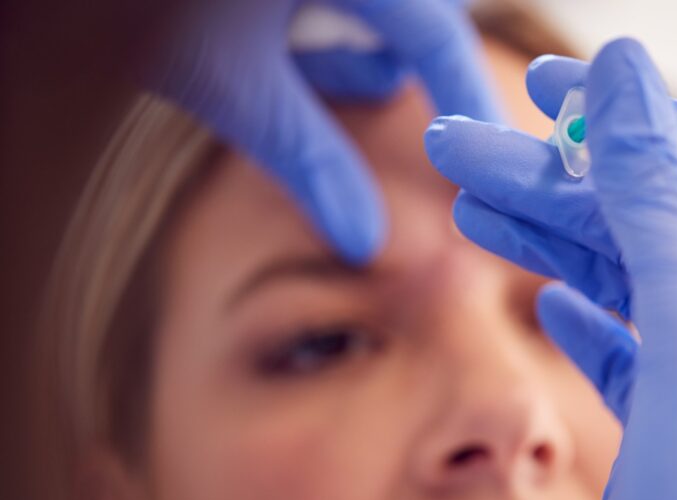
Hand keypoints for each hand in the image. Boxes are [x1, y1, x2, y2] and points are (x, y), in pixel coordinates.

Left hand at [152, 0, 501, 262]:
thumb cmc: (120, 2)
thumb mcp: (226, 80)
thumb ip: (304, 157)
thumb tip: (365, 239)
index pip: (435, 30)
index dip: (470, 97)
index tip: (495, 151)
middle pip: (411, 14)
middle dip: (426, 69)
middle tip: (441, 132)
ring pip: (367, 8)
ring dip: (371, 47)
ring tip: (372, 98)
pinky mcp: (273, 0)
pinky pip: (326, 5)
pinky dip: (327, 26)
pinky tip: (318, 65)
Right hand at [425, 38, 676, 499]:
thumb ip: (656, 197)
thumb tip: (627, 80)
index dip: (628, 120)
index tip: (550, 87)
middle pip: (646, 222)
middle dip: (555, 180)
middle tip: (458, 146)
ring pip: (621, 281)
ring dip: (546, 237)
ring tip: (467, 202)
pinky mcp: (669, 434)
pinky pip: (622, 347)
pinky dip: (580, 313)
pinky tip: (546, 294)